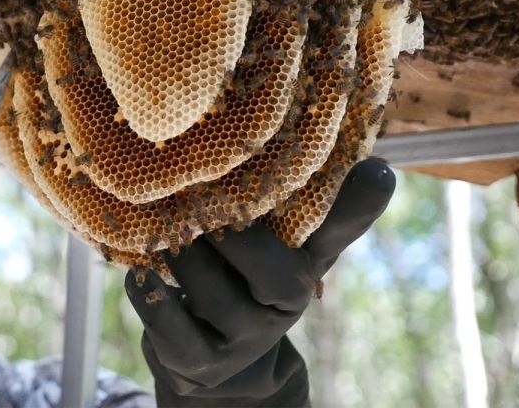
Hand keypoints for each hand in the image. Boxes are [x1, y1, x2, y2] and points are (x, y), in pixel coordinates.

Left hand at [125, 158, 395, 406]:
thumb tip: (332, 151)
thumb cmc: (244, 281)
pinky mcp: (200, 363)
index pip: (338, 233)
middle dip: (227, 232)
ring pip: (210, 290)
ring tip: (161, 233)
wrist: (223, 367)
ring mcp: (245, 338)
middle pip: (269, 267)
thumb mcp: (274, 247)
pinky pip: (169, 325)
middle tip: (192, 201)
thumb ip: (290, 204)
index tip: (379, 170)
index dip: (358, 205)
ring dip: (179, 256)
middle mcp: (285, 303)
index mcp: (307, 264)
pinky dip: (149, 295)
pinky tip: (139, 274)